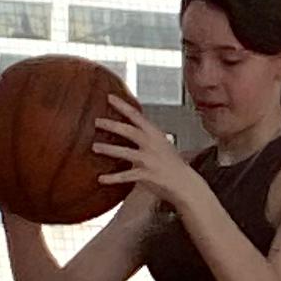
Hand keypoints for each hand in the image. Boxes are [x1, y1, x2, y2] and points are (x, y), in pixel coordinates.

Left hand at [90, 92, 195, 209]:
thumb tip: (129, 128)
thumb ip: (146, 136)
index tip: (109, 97)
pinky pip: (126, 176)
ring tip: (95, 147)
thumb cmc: (172, 164)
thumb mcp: (161, 144)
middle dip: (111, 125)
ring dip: (108, 149)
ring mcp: (149, 160)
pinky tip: (101, 179)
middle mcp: (152, 144)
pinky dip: (112, 178)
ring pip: (125, 152)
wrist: (185, 183)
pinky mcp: (146, 175)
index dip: (122, 105)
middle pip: (129, 131)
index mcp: (155, 134)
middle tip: (96, 121)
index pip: (137, 115)